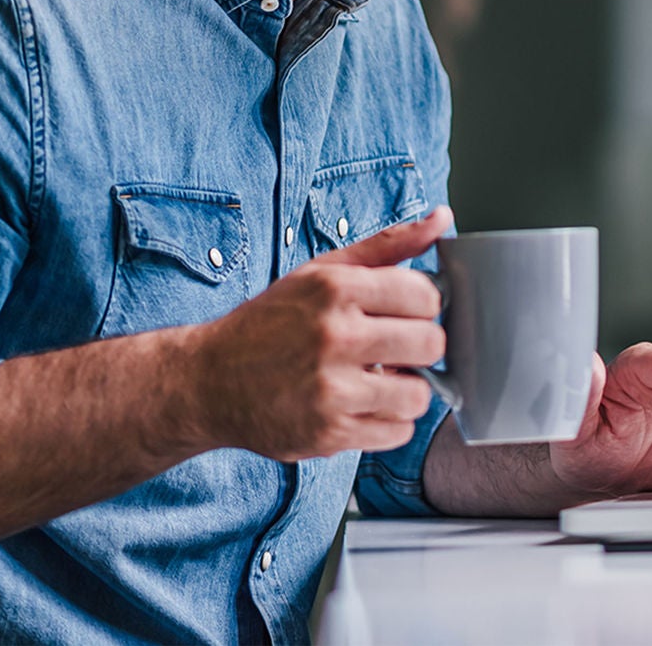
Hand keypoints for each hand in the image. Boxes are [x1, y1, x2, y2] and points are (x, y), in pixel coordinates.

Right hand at [195, 206, 451, 461]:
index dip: (423, 307)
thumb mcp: (322, 271)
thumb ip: (388, 245)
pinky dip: (389, 422)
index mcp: (335, 288)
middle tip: (396, 349)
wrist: (208, 380)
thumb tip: (443, 218)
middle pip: (431, 344)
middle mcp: (333, 336)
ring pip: (419, 394)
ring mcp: (330, 389)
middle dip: (420, 348)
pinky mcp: (327, 433)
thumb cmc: (272, 322)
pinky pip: (397, 432)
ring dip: (408, 390)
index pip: (426, 296)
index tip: (405, 314)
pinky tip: (364, 406)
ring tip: (382, 380)